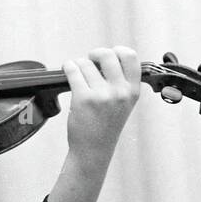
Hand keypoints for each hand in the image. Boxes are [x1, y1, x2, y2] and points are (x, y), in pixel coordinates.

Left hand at [61, 46, 140, 163]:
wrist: (93, 150)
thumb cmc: (105, 126)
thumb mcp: (123, 105)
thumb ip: (121, 83)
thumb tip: (106, 58)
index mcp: (133, 91)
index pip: (131, 57)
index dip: (118, 51)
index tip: (109, 55)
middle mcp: (120, 92)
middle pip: (108, 55)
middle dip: (95, 54)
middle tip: (89, 60)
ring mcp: (102, 95)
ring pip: (86, 63)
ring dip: (78, 63)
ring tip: (76, 71)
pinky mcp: (83, 99)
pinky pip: (73, 71)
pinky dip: (68, 67)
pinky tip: (67, 70)